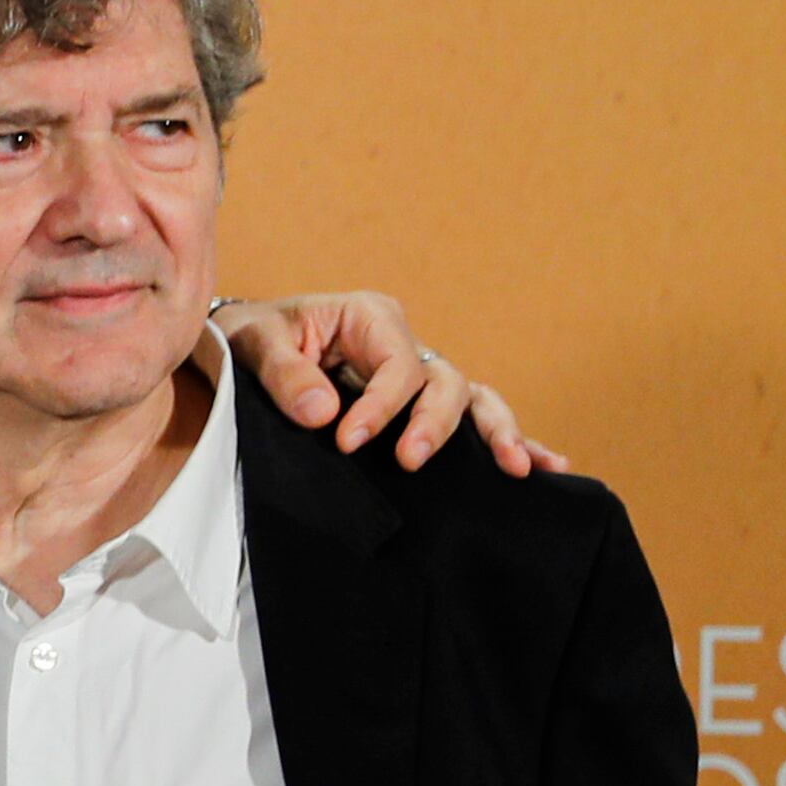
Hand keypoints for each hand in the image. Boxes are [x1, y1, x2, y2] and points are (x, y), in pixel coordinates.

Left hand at [215, 294, 558, 474]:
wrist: (241, 347)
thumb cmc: (250, 337)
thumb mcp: (253, 343)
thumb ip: (284, 374)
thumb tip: (322, 415)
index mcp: (368, 317)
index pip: (397, 364)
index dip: (381, 406)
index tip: (348, 442)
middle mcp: (402, 342)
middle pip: (443, 382)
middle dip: (434, 423)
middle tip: (410, 461)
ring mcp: (415, 373)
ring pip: (469, 398)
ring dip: (495, 432)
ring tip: (518, 468)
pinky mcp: (414, 403)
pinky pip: (469, 417)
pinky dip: (503, 439)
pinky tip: (544, 465)